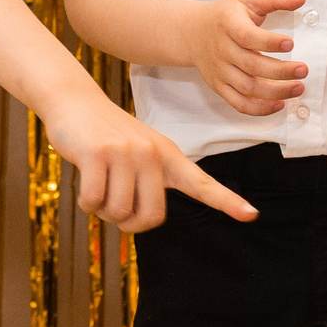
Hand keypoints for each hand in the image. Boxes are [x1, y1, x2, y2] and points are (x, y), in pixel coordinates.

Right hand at [40, 96, 256, 230]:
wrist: (75, 102)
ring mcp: (126, 152)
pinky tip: (84, 182)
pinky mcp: (98, 153)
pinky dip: (86, 202)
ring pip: (118, 212)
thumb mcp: (138, 153)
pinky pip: (94, 201)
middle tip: (115, 209)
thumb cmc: (106, 137)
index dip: (226, 202)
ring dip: (103, 211)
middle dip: (128, 223)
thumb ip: (150, 183)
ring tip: (99, 186)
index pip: (202, 184)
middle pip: (150, 217)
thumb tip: (145, 221)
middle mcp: (152, 153)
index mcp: (168, 156)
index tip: (251, 214)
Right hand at [189, 0, 306, 115]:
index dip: (269, 43)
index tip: (291, 44)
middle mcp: (222, 49)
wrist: (193, 33)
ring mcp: (220, 71)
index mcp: (228, 25)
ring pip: (247, 88)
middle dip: (280, 71)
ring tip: (299, 88)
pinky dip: (259, 109)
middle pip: (251, 66)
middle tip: (303, 70)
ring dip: (275, 92)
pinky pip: (238, 103)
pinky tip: (279, 105)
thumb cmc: (226, 15)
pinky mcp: (219, 87)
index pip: (247, 37)